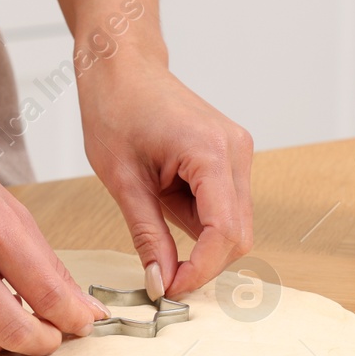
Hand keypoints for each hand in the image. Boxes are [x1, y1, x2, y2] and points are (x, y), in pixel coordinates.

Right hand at [0, 119, 109, 355]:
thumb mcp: (7, 207)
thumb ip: (46, 263)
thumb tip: (84, 309)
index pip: (45, 293)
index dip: (73, 319)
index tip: (84, 324)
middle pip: (13, 331)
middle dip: (45, 343)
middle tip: (54, 337)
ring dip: (5, 340)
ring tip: (14, 318)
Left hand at [80, 54, 253, 296]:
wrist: (122, 66)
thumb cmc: (116, 108)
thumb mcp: (122, 180)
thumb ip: (148, 235)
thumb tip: (162, 282)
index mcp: (210, 152)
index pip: (225, 233)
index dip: (201, 270)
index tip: (170, 289)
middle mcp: (235, 150)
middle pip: (238, 234)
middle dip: (203, 261)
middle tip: (161, 274)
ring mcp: (237, 151)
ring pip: (233, 222)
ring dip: (198, 236)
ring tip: (153, 207)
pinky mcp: (230, 154)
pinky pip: (225, 203)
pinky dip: (199, 216)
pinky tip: (165, 195)